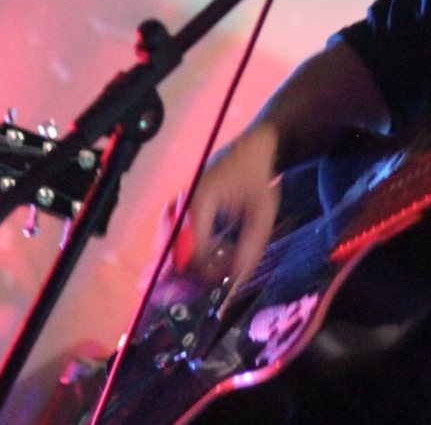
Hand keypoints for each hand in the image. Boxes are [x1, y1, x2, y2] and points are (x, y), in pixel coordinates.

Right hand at [171, 122, 280, 285]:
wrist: (249, 148)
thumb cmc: (257, 177)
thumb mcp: (263, 212)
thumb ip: (252, 245)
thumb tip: (239, 276)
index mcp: (200, 200)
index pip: (192, 250)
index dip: (205, 271)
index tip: (223, 280)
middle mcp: (181, 202)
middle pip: (172, 251)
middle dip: (188, 273)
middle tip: (209, 283)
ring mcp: (176, 204)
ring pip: (167, 246)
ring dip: (183, 265)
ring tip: (205, 273)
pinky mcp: (177, 208)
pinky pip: (170, 238)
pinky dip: (181, 254)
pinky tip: (198, 261)